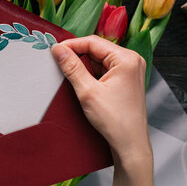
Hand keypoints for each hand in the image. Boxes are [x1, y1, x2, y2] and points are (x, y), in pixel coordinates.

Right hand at [51, 36, 155, 185]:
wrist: (130, 143)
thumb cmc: (114, 120)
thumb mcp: (87, 92)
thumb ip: (72, 67)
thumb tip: (58, 50)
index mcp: (126, 59)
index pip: (93, 42)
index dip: (71, 45)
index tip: (54, 51)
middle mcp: (132, 61)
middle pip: (97, 49)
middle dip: (77, 55)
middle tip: (58, 62)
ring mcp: (131, 71)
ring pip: (100, 60)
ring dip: (84, 66)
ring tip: (69, 75)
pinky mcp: (127, 81)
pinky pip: (105, 70)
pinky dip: (92, 74)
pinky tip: (82, 83)